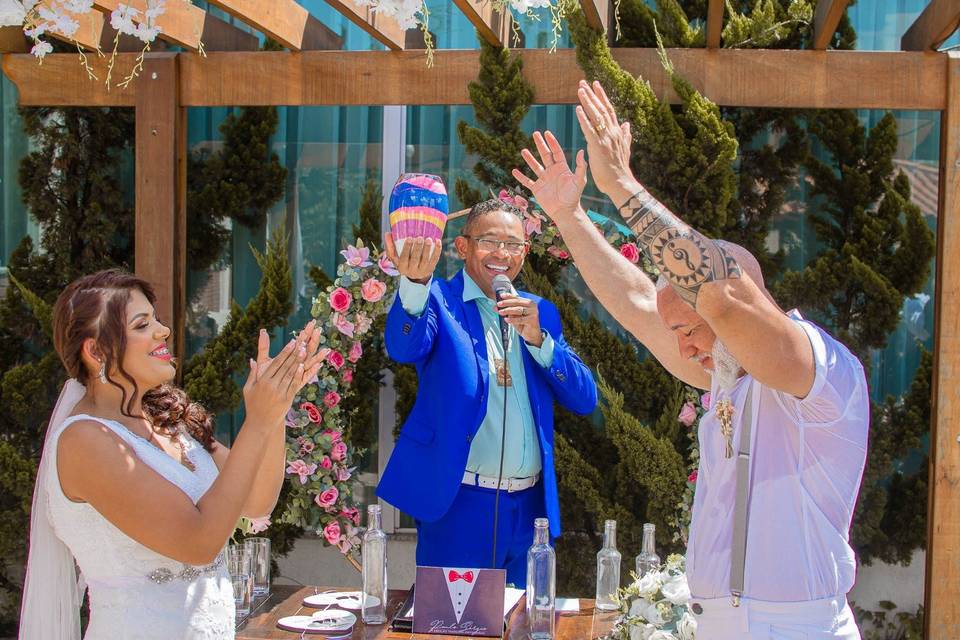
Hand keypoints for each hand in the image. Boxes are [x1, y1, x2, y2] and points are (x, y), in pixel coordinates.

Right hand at [242, 321, 324, 428]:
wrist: (260, 423)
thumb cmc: (252, 405)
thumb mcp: (248, 389)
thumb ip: (252, 374)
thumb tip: (252, 360)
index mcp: (262, 381)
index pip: (276, 363)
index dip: (285, 352)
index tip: (292, 342)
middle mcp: (272, 385)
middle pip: (285, 366)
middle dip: (294, 353)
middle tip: (302, 342)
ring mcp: (280, 392)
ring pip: (291, 373)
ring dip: (298, 361)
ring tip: (305, 351)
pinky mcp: (287, 399)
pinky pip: (294, 384)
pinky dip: (299, 375)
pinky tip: (304, 366)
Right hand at [384, 233, 440, 283]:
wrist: (415, 277)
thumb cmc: (403, 262)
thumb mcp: (395, 258)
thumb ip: (390, 246)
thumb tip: (387, 233)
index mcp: (402, 267)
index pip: (404, 258)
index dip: (407, 248)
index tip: (409, 238)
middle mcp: (412, 270)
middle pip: (415, 259)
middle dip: (417, 248)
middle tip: (419, 238)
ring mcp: (422, 270)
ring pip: (426, 259)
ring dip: (427, 249)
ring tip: (428, 239)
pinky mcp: (431, 268)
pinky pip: (435, 259)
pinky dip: (437, 250)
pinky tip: (438, 241)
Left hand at [496, 294, 542, 346]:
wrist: (532, 334)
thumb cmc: (523, 324)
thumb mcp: (515, 316)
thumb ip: (508, 311)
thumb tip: (497, 307)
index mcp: (528, 302)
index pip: (517, 297)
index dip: (508, 296)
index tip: (501, 296)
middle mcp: (532, 306)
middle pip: (517, 302)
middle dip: (506, 303)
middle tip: (498, 304)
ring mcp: (533, 312)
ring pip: (518, 310)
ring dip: (508, 310)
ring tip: (501, 312)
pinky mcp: (532, 320)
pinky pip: (520, 319)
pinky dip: (512, 319)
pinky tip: (506, 320)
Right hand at [511, 130, 587, 224]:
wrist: (565, 212)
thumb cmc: (573, 197)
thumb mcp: (579, 181)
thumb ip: (581, 167)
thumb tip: (581, 151)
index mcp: (562, 168)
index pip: (556, 152)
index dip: (552, 142)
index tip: (547, 133)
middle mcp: (552, 172)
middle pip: (545, 155)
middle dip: (540, 144)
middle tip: (535, 133)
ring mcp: (544, 180)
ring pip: (535, 166)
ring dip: (529, 158)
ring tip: (523, 150)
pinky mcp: (537, 188)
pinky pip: (527, 181)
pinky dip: (520, 177)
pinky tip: (514, 170)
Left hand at [575, 80, 638, 203]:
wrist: (621, 183)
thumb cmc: (619, 169)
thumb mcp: (625, 149)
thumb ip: (625, 135)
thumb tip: (627, 124)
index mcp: (617, 132)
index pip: (609, 110)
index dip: (602, 97)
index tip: (595, 85)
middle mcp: (612, 132)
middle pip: (601, 109)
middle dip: (592, 94)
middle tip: (583, 82)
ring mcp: (606, 138)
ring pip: (596, 116)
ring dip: (587, 102)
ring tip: (580, 90)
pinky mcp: (598, 146)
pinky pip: (589, 130)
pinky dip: (584, 119)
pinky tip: (578, 109)